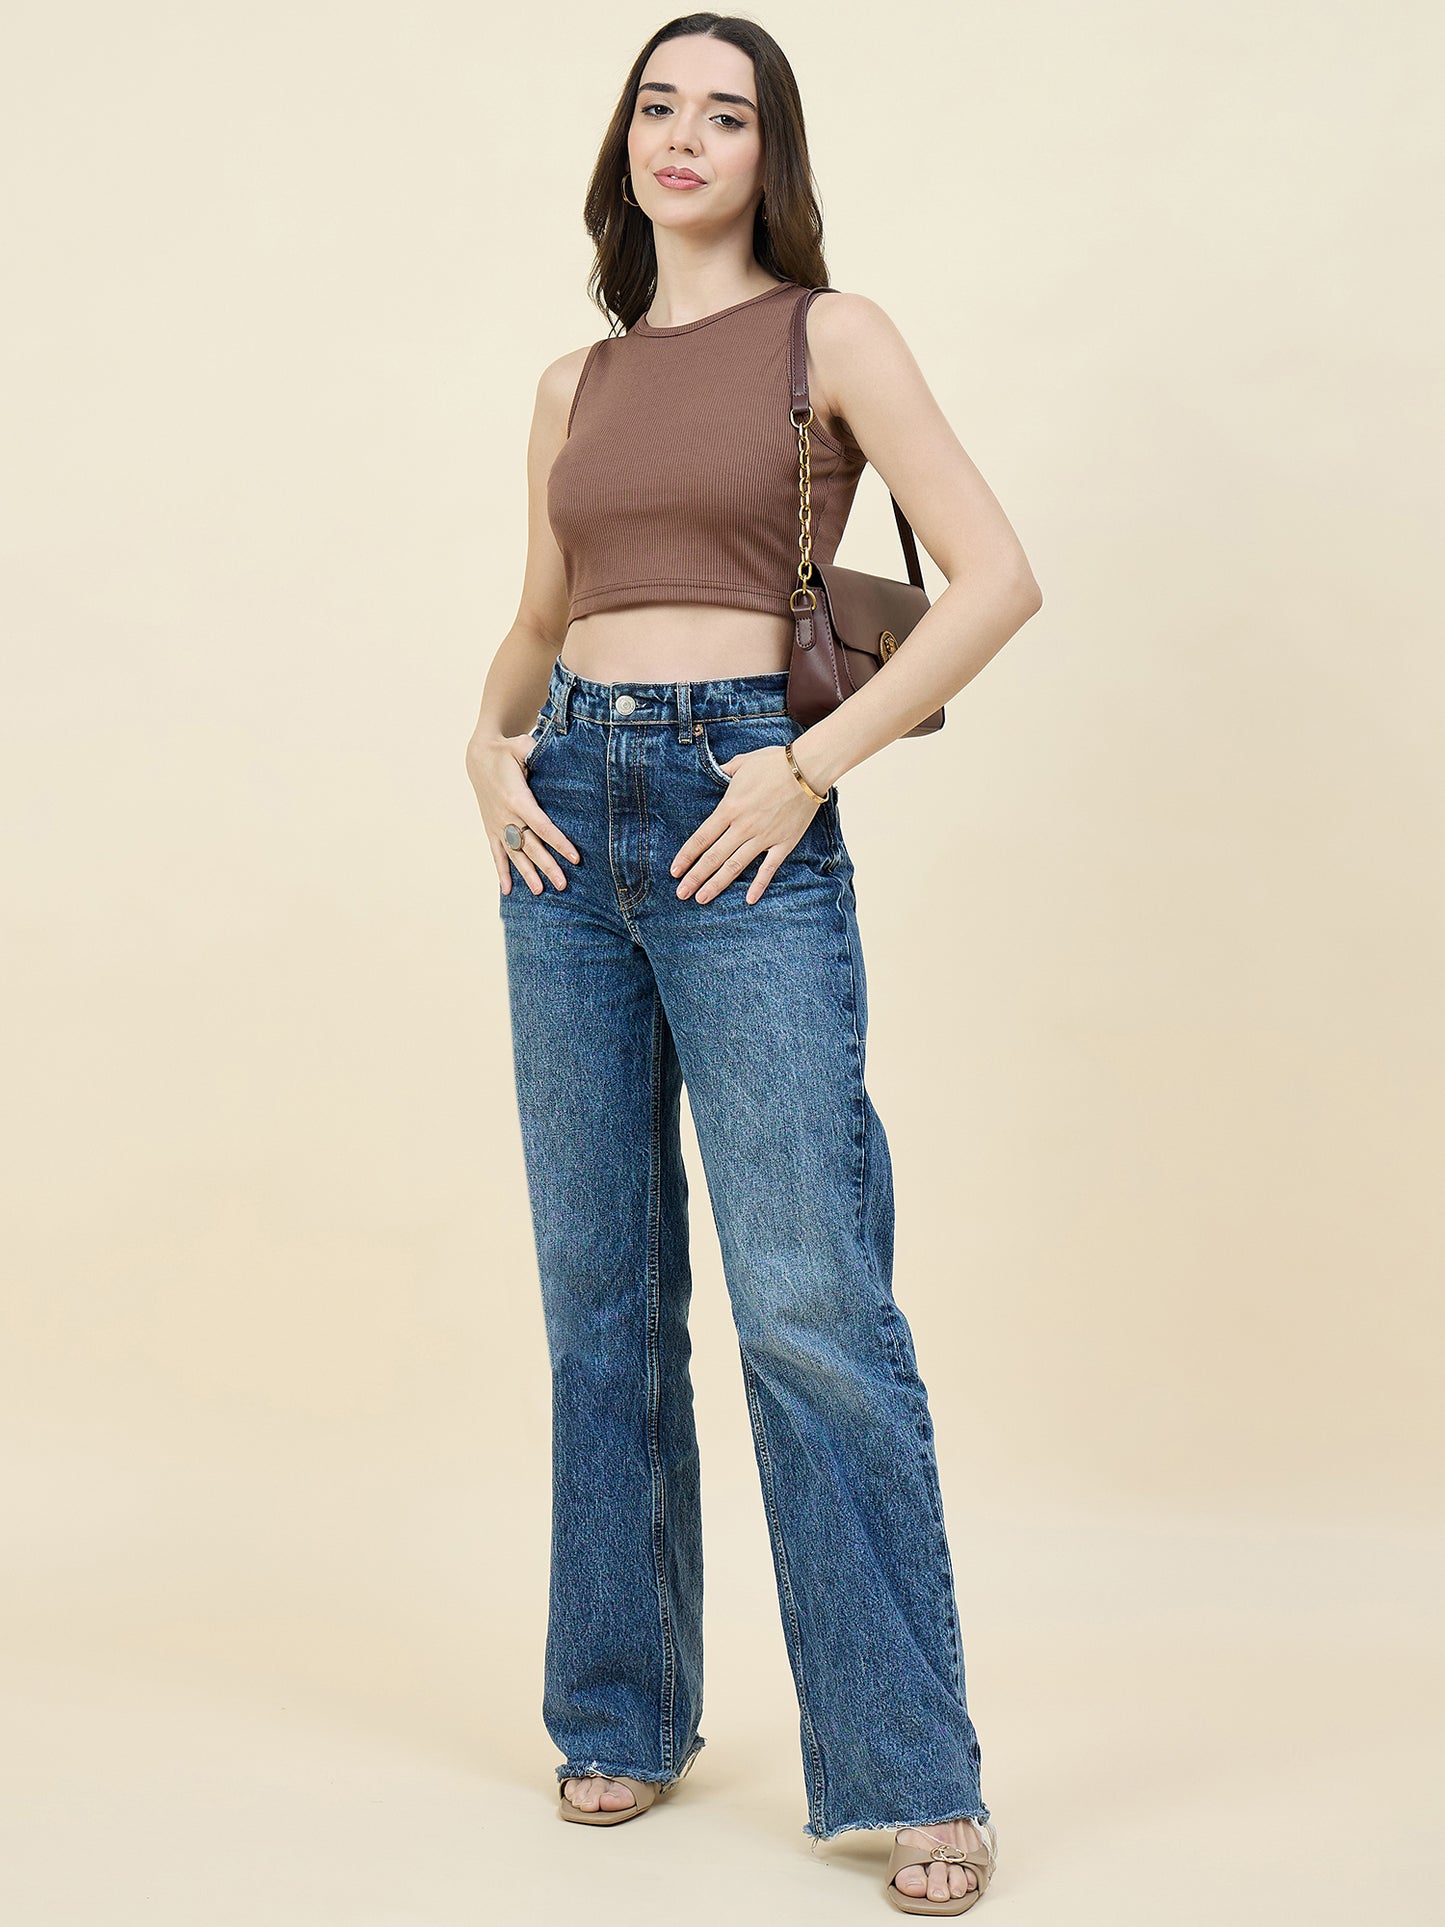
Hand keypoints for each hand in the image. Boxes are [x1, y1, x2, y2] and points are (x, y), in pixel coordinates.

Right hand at [465, 728, 578, 895]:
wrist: (478, 756)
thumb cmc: (506, 751)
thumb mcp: (522, 746)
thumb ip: (537, 752)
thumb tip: (556, 753)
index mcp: (517, 799)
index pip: (542, 826)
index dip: (559, 842)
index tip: (575, 858)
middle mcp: (506, 816)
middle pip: (531, 846)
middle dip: (548, 866)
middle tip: (563, 884)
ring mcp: (497, 824)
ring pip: (514, 854)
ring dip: (527, 874)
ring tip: (540, 892)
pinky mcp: (490, 828)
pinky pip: (496, 853)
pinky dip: (501, 871)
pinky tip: (506, 890)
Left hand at [670, 745, 821, 904]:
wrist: (807, 769)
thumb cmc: (774, 763)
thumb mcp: (742, 763)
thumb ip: (726, 770)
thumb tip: (718, 770)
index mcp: (729, 808)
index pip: (701, 838)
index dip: (686, 856)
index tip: (674, 871)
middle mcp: (743, 827)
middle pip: (713, 857)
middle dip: (695, 877)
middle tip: (681, 893)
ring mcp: (763, 837)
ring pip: (735, 866)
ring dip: (717, 884)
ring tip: (702, 898)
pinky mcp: (783, 843)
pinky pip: (769, 868)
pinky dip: (759, 885)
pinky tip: (749, 899)